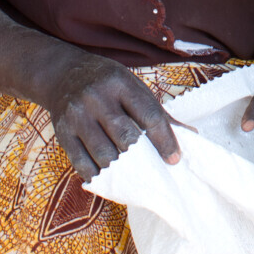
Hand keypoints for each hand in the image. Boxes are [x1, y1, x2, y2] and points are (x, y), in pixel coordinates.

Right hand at [45, 49, 179, 181]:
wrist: (63, 73)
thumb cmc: (107, 83)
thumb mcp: (133, 87)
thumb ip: (158, 112)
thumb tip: (191, 135)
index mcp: (121, 83)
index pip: (149, 114)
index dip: (165, 140)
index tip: (174, 159)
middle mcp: (97, 97)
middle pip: (126, 136)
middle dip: (143, 159)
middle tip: (155, 173)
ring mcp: (77, 115)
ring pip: (104, 153)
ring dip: (121, 171)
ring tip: (134, 178)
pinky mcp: (62, 132)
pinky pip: (81, 162)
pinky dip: (97, 175)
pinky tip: (109, 179)